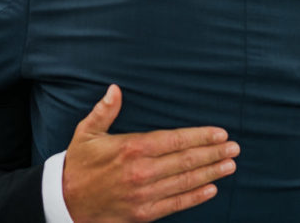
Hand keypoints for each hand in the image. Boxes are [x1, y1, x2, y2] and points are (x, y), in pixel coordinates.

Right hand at [62, 85, 238, 221]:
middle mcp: (142, 171)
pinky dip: (196, 196)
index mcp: (131, 148)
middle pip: (186, 161)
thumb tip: (115, 89)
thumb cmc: (79, 164)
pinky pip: (176, 204)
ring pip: (185, 182)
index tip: (220, 133)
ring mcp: (145, 195)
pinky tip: (212, 188)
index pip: (175, 140)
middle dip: (213, 153)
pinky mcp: (144, 214)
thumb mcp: (87, 132)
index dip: (200, 137)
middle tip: (234, 148)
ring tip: (230, 165)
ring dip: (211, 173)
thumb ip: (105, 110)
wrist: (65, 201)